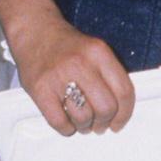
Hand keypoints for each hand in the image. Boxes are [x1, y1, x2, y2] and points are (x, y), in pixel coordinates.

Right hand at [8, 16, 135, 136]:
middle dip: (105, 123)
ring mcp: (58, 76)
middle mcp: (81, 63)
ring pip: (83, 118)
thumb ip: (110, 75)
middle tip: (100, 125)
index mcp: (99, 53)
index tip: (119, 122)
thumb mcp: (95, 50)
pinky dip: (66, 128)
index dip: (125, 114)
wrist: (35, 31)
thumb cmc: (67, 46)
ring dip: (85, 127)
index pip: (124, 91)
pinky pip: (59, 122)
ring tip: (82, 123)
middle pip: (106, 108)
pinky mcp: (40, 89)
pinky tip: (67, 122)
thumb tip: (120, 110)